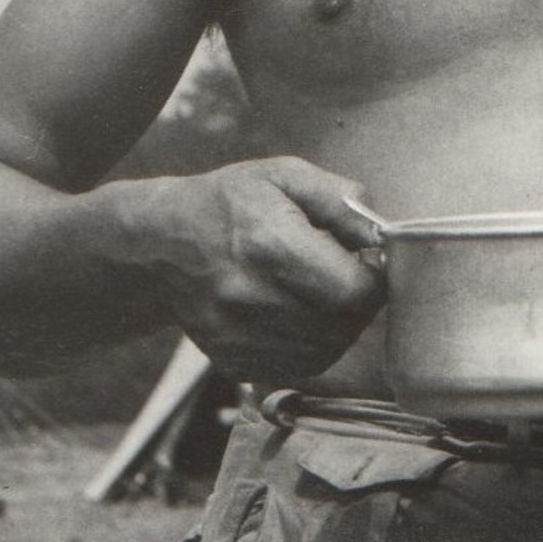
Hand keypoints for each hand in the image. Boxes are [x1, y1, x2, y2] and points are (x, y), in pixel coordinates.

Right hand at [149, 156, 384, 380]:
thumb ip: (340, 199)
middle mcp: (250, 296)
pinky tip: (299, 312)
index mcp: (268, 243)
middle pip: (343, 324)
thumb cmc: (230, 204)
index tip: (368, 260)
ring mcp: (239, 336)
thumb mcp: (284, 175)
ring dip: (339, 324)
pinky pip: (299, 366)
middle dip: (359, 300)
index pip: (353, 290)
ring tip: (321, 291)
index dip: (375, 278)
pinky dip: (314, 344)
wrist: (162, 245)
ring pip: (326, 350)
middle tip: (348, 273)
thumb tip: (380, 234)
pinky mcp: (234, 361)